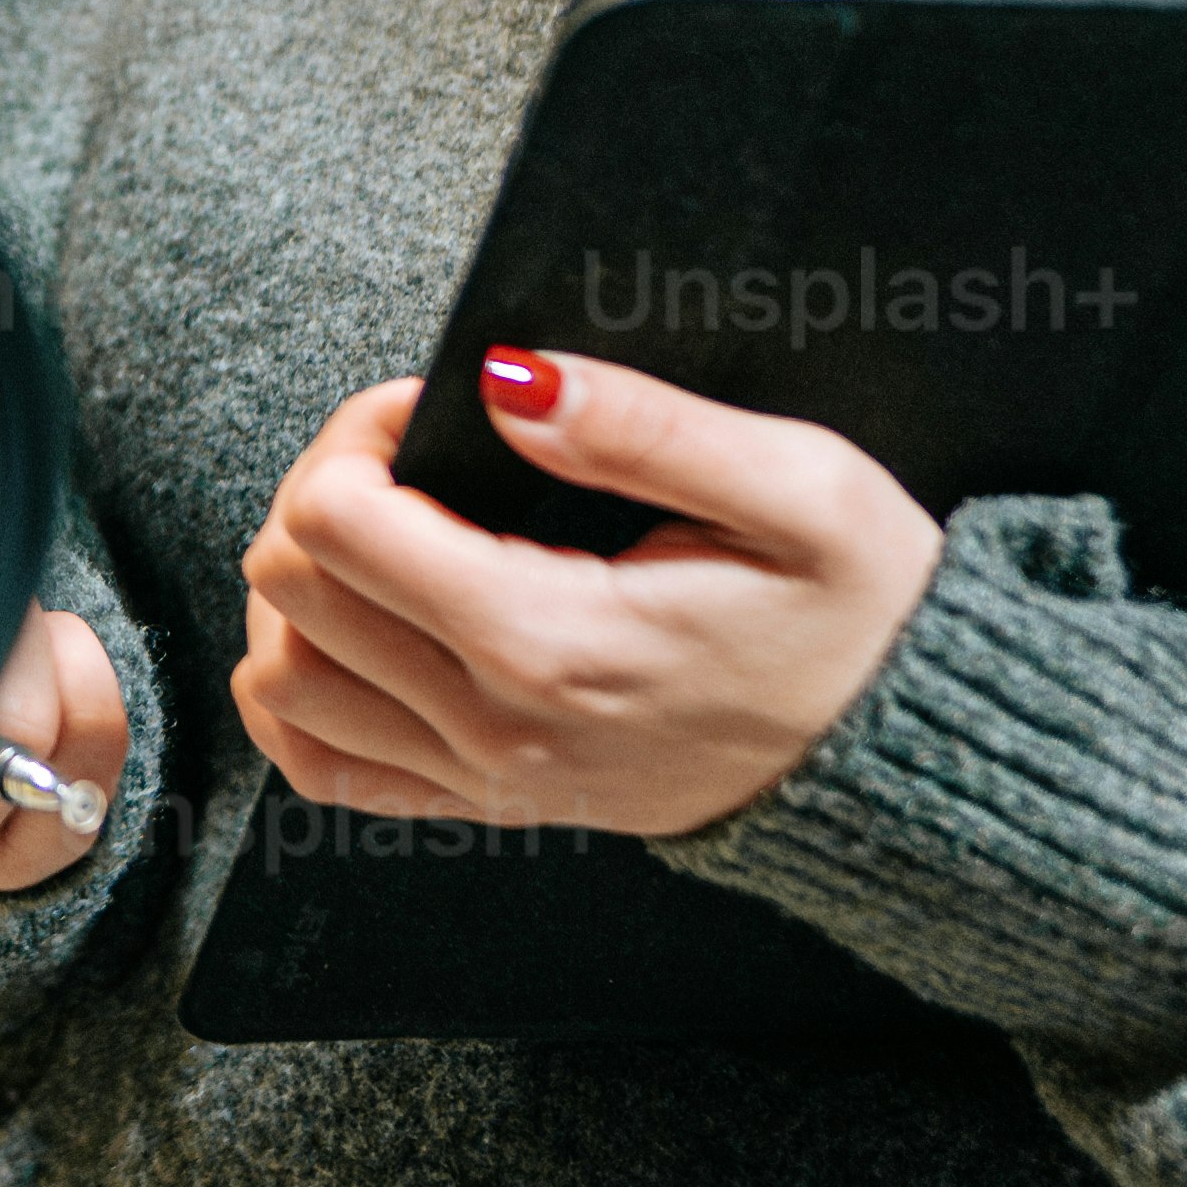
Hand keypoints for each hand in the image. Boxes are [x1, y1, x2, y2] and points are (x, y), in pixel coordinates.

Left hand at [237, 357, 942, 838]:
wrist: (904, 750)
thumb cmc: (863, 611)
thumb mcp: (798, 489)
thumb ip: (643, 427)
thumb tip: (509, 382)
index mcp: (553, 640)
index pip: (335, 524)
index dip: (357, 436)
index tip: (430, 408)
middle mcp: (496, 725)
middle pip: (288, 589)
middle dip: (324, 487)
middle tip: (411, 452)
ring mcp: (485, 778)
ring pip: (281, 683)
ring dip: (302, 591)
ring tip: (386, 532)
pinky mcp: (489, 804)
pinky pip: (323, 770)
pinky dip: (306, 695)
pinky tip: (359, 631)